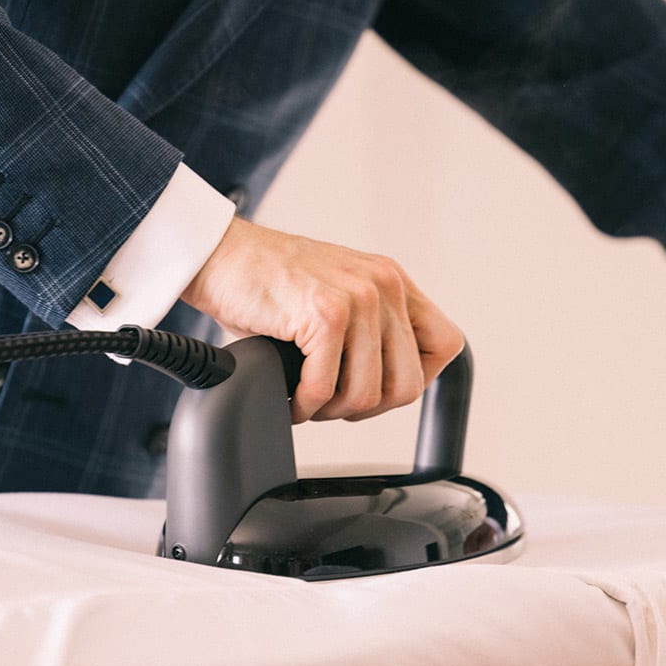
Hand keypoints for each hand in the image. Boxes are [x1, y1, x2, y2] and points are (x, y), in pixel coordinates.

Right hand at [181, 216, 462, 422]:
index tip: (378, 387)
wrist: (219, 255)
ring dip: (332, 410)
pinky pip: (326, 388)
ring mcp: (358, 298)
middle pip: (409, 383)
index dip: (416, 379)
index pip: (447, 345)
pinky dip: (305, 405)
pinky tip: (290, 398)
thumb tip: (387, 390)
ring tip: (307, 399)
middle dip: (367, 407)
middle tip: (333, 402)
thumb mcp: (338, 296)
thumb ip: (370, 330)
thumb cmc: (267, 282)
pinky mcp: (325, 314)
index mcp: (393, 282)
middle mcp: (384, 286)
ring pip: (368, 394)